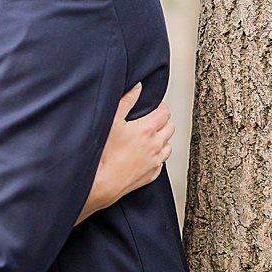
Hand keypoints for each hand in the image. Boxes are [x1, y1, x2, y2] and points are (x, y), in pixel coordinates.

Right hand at [77, 84, 173, 222]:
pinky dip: (156, 157)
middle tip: (150, 120)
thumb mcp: (112, 120)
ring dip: (161, 139)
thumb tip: (137, 87)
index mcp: (148, 129)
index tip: (153, 107)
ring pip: (168, 146)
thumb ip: (126, 101)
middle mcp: (156, 145)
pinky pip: (161, 162)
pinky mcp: (152, 175)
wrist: (101, 183)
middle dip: (162, 121)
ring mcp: (155, 161)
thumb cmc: (104, 153)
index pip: (165, 112)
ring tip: (147, 138)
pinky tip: (144, 154)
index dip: (160, 106)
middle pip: (170, 127)